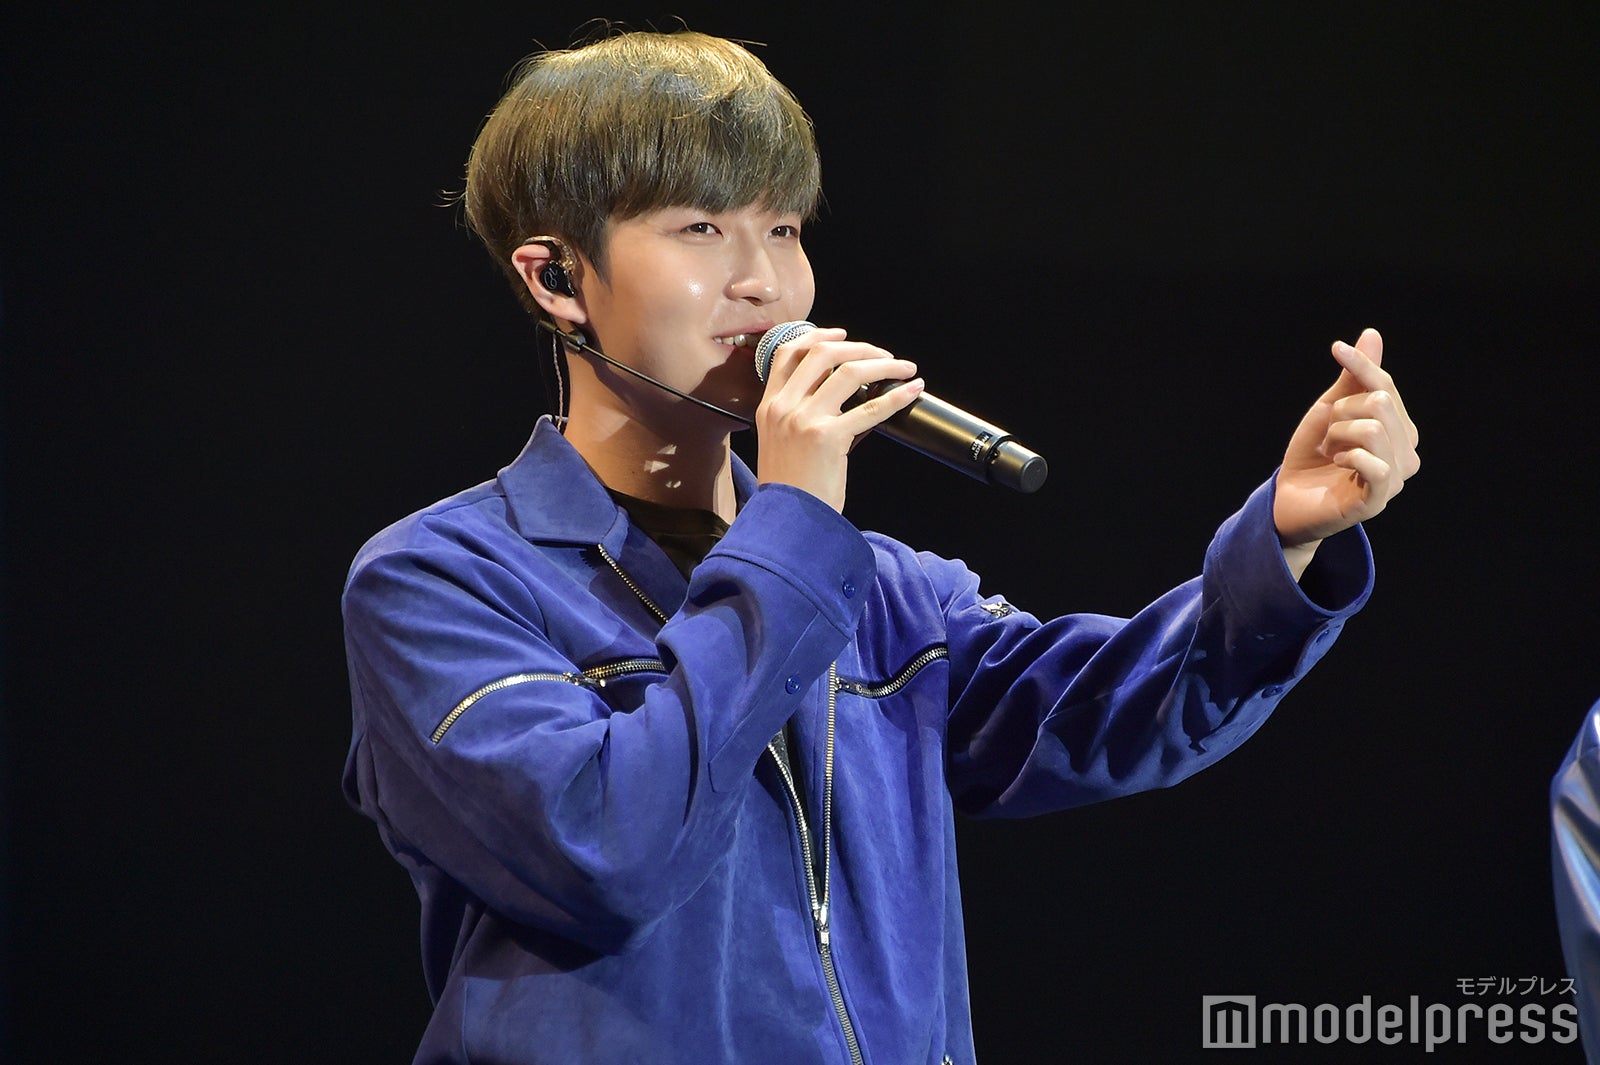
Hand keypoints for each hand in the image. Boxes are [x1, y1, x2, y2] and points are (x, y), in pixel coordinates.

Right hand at [755, 327, 922, 511]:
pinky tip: (912, 391)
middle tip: (882, 355)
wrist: (787, 521)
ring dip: (884, 364)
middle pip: (823, 353)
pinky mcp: (828, 437)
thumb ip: (799, 415)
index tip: (842, 334)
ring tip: (904, 368)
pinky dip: (896, 396)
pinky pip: (870, 407)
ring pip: (849, 371)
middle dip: (859, 347)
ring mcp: (805, 420)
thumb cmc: (791, 489)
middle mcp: (784, 407)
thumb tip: (842, 395)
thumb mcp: (781, 443)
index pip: (788, 353)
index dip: (818, 336)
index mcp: (770, 406)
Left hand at [1274, 328, 1420, 562]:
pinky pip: (1375, 464)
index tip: (1336, 349)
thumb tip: (1372, 335)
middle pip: (1380, 403)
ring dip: (1339, 435)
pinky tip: (1338, 463)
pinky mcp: (1379, 499)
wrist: (1288, 498)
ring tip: (1332, 452)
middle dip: (1341, 412)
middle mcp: (1406, 452)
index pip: (1386, 385)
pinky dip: (1348, 456)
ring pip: (1374, 429)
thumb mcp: (1330, 410)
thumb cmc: (1313, 454)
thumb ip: (1354, 378)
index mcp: (1399, 428)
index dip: (1361, 365)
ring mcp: (1395, 477)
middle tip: (1329, 436)